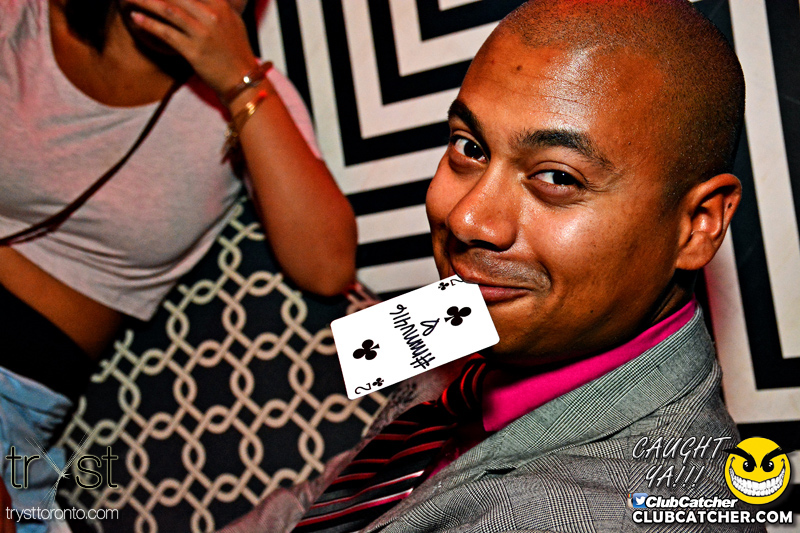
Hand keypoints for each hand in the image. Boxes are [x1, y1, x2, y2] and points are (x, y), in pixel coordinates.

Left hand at [125, 0, 256, 96]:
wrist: (244, 80)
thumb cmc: (236, 51)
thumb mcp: (233, 20)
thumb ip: (216, 4)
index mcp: (221, 4)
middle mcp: (212, 15)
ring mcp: (203, 33)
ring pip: (167, 10)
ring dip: (145, 1)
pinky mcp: (194, 51)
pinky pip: (166, 33)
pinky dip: (148, 24)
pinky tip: (135, 18)